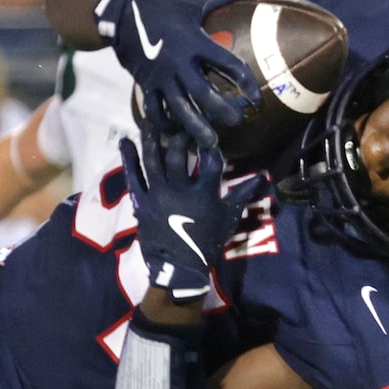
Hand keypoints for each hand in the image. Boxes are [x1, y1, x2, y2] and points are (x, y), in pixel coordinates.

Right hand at [93, 0, 254, 155]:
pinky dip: (166, 125)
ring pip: (179, 108)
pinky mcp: (145, 84)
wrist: (118, 13)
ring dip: (196, 128)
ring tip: (211, 144)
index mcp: (195, 41)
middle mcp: (178, 61)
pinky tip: (179, 136)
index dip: (244, 82)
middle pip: (204, 93)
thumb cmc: (163, 6)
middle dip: (222, 111)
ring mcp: (160, 76)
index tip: (255, 98)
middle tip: (236, 121)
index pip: (227, 64)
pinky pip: (155, 110)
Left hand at [120, 114, 240, 303]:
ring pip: (153, 159)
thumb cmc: (207, 243)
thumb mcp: (228, 218)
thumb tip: (263, 178)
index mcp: (204, 193)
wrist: (180, 269)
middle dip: (180, 135)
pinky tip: (125, 141)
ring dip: (151, 137)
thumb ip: (242, 195)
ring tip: (151, 119)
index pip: (210, 160)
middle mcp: (180, 189)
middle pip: (178, 153)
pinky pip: (133, 177)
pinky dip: (128, 158)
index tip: (210, 131)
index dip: (211, 144)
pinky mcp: (141, 201)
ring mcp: (158, 194)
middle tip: (181, 123)